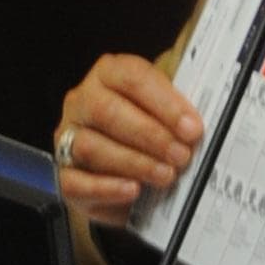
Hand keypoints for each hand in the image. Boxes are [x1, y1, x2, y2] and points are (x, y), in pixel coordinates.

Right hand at [54, 54, 203, 224]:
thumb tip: (200, 128)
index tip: (192, 127)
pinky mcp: (64, 174)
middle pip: (107, 111)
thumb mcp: (166, 115)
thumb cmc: (149, 130)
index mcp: (109, 74)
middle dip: (150, 135)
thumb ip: (179, 114)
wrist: (124, 167)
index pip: (132, 78)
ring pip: (91, 146)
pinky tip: (133, 190)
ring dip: (134, 162)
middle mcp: (82, 101)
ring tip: (166, 175)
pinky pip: (75, 181)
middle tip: (182, 155)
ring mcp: (68, 137)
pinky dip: (107, 188)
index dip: (165, 103)